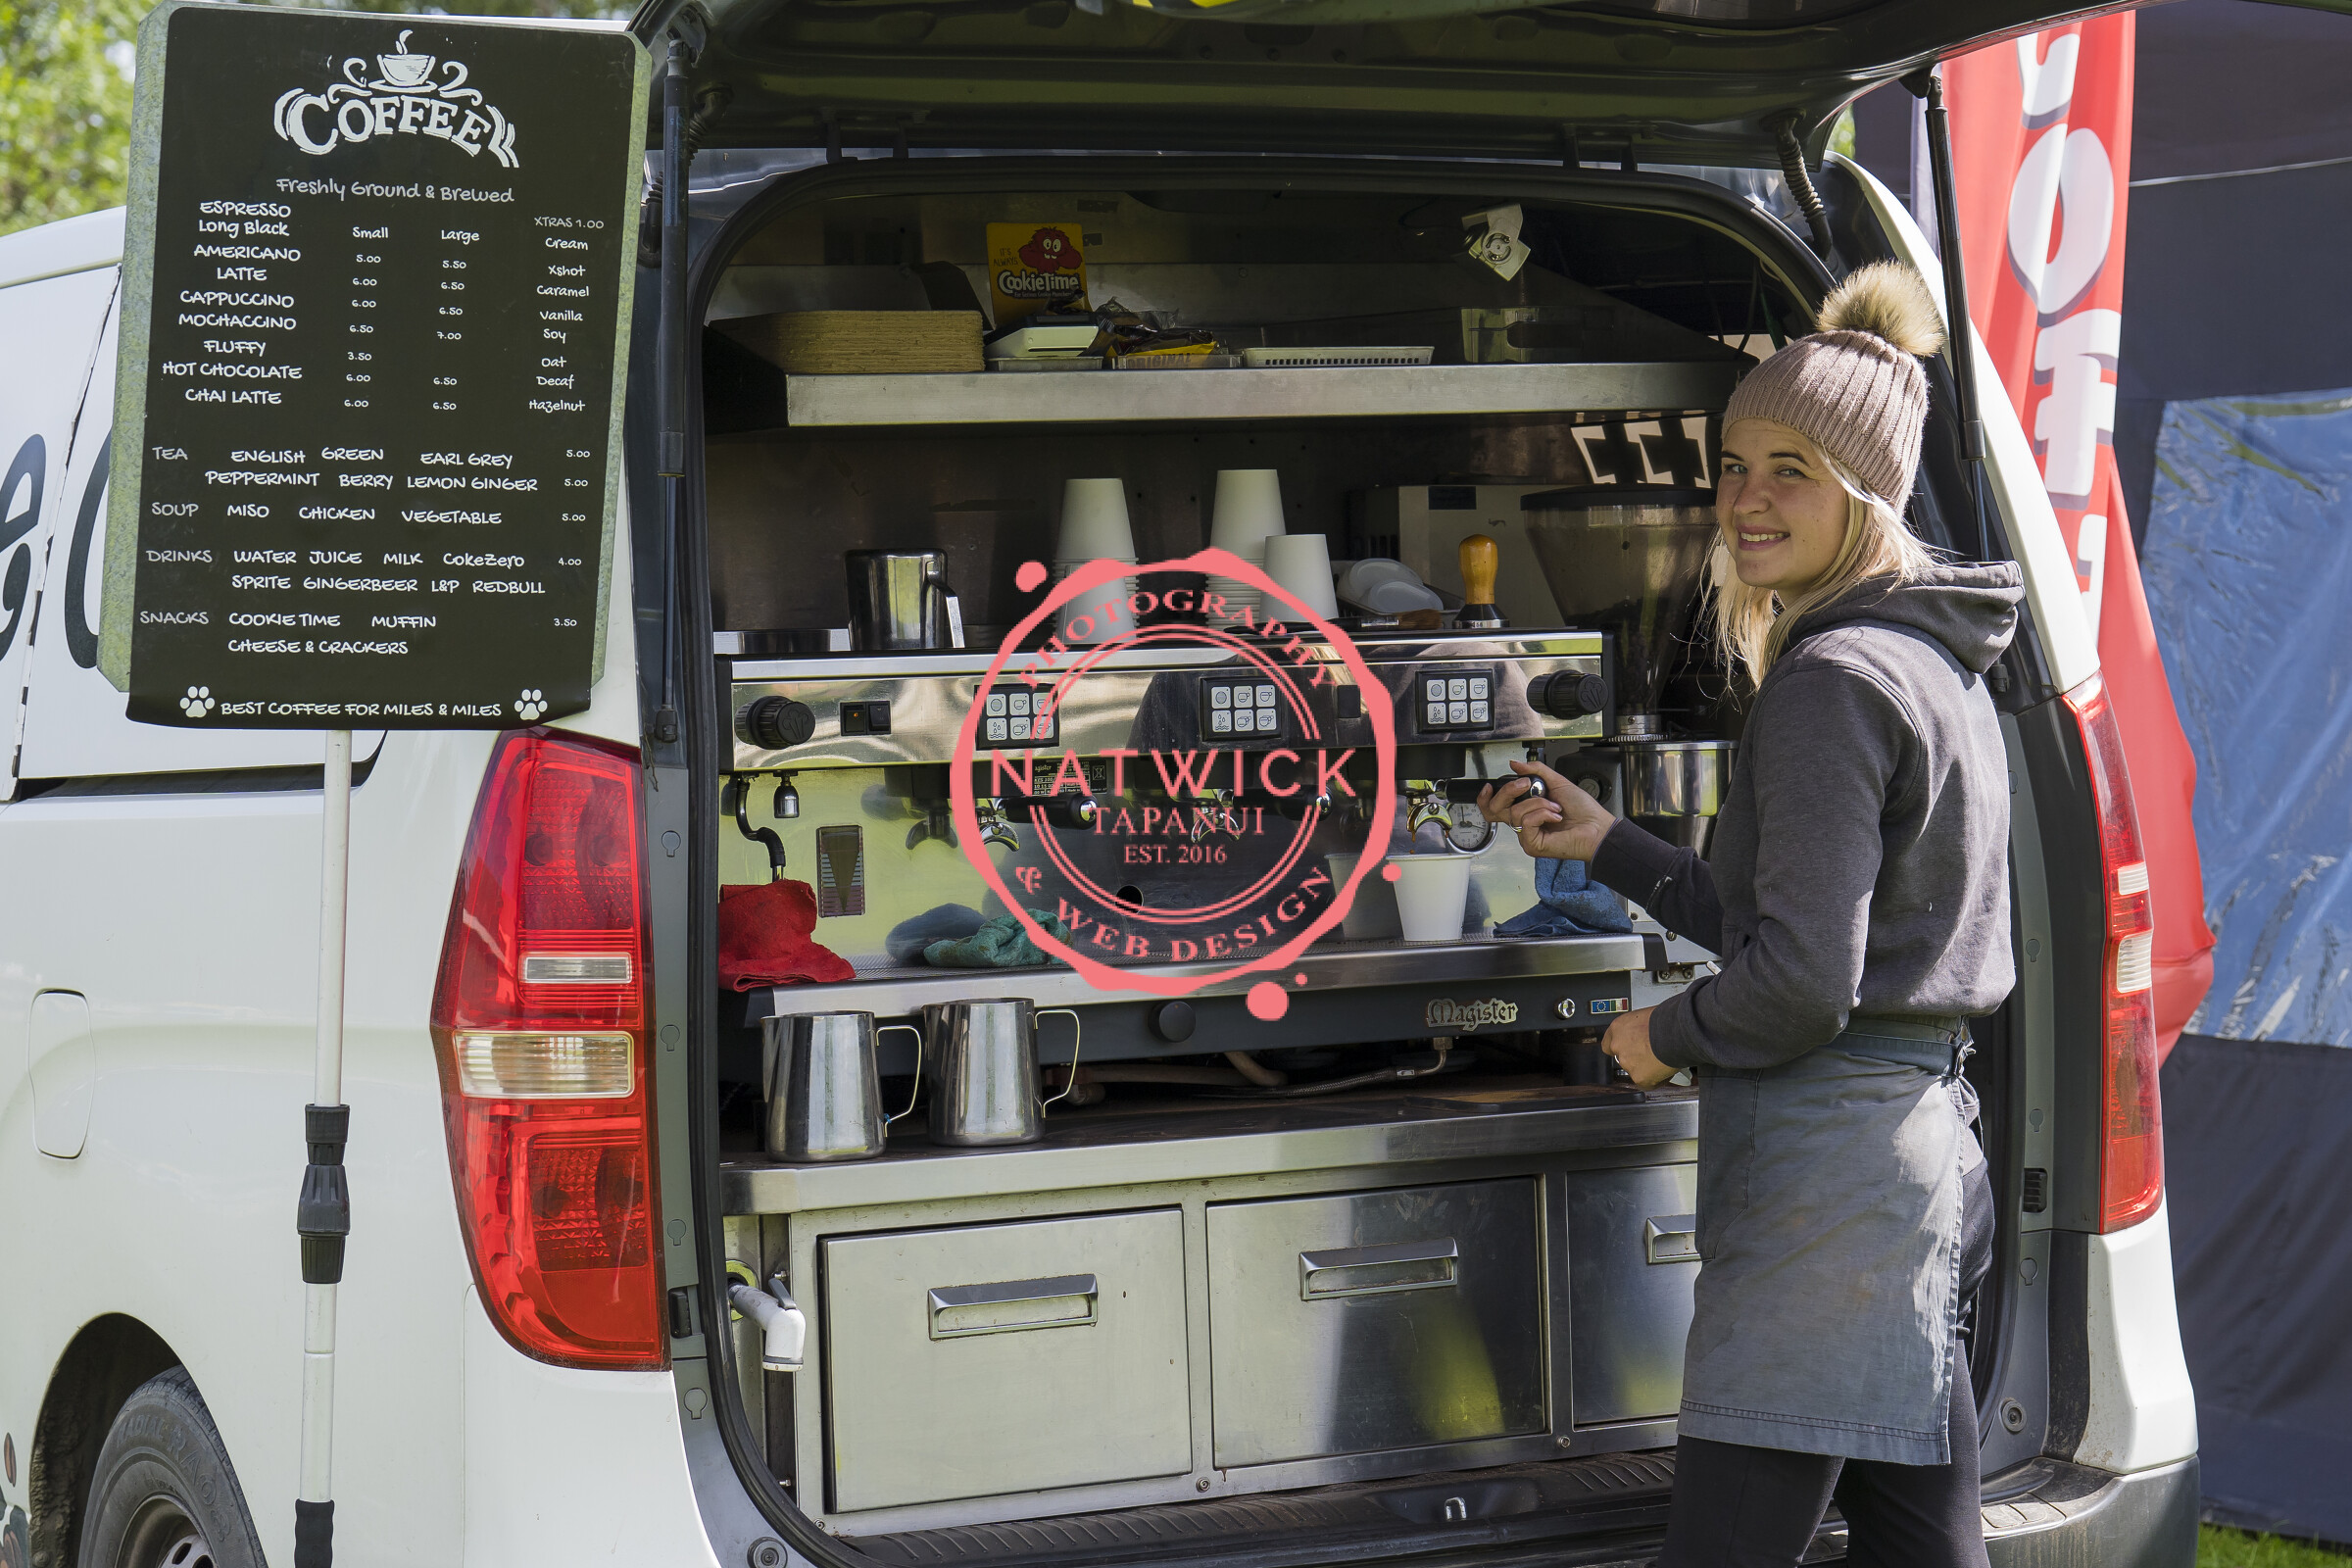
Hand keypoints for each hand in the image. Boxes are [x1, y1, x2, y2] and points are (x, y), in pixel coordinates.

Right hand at [1476, 759, 1615, 864]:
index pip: (1495, 808)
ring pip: (1515, 813)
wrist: (1597, 826)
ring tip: (1555, 807)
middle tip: (1527, 784)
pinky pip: (1526, 822)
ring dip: (1539, 804)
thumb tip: (1515, 764)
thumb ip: (1536, 770)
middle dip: (1509, 791)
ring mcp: (1527, 836)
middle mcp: (1524, 823)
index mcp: (1526, 810)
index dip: (1487, 798)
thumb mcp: (1557, 782)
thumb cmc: (1583, 810)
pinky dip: (1543, 814)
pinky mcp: (1532, 845)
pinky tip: (1556, 817)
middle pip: (1495, 809)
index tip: (1490, 786)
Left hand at [1602, 1007, 1676, 1087]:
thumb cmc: (1667, 1020)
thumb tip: (1643, 1035)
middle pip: (1622, 1058)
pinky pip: (1647, 1082)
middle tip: (1650, 1054)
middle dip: (1635, 1058)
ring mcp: (1627, 1063)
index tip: (1629, 1048)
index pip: (1609, 1044)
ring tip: (1661, 1059)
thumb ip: (1637, 1030)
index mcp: (1618, 1028)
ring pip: (1635, 1070)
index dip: (1621, 1047)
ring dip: (1645, 1068)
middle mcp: (1618, 1046)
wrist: (1677, 1032)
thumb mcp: (1645, 1018)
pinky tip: (1666, 1069)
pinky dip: (1657, 1079)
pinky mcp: (1639, 1078)